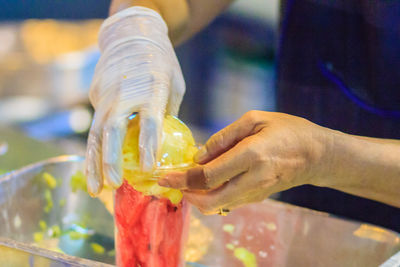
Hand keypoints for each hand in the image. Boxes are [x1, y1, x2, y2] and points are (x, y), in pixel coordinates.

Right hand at [85, 7, 184, 195]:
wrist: (132, 35)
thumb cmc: (161, 63)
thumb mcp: (174, 85)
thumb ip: (169, 114)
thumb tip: (168, 147)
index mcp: (153, 88)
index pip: (150, 121)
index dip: (148, 145)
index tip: (147, 170)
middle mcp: (126, 93)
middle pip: (114, 129)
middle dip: (111, 159)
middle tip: (112, 184)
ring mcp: (107, 93)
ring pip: (97, 131)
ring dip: (94, 162)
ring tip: (94, 188)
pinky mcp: (96, 95)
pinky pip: (95, 126)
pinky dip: (93, 150)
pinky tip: (92, 169)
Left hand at [159, 111, 330, 213]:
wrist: (318, 155)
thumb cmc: (288, 130)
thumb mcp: (256, 119)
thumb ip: (224, 137)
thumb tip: (199, 156)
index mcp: (251, 155)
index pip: (208, 175)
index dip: (182, 178)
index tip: (163, 177)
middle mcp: (252, 179)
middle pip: (209, 199)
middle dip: (185, 193)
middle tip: (170, 182)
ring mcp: (256, 193)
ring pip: (217, 205)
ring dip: (196, 196)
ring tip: (185, 180)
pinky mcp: (259, 198)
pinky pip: (228, 201)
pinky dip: (211, 195)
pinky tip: (206, 181)